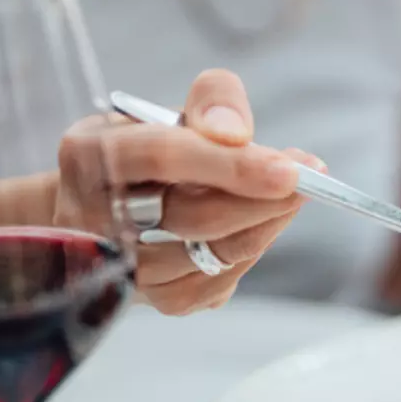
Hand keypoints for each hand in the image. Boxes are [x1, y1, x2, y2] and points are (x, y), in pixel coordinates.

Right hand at [54, 69, 321, 314]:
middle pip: (192, 216)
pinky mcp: (154, 301)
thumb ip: (213, 100)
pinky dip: (250, 249)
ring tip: (292, 196)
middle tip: (310, 181)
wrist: (111, 211)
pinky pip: (217, 282)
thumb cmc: (150, 153)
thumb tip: (235, 133)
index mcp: (90, 155)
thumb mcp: (174, 110)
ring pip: (211, 253)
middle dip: (260, 199)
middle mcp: (92, 218)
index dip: (230, 163)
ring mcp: (121, 269)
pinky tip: (261, 224)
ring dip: (265, 224)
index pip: (163, 158)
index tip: (288, 168)